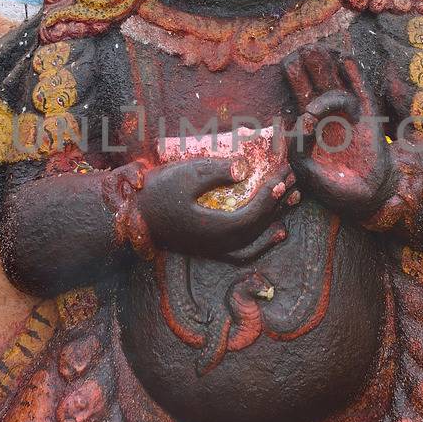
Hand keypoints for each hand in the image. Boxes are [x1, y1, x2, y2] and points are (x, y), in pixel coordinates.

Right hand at [136, 156, 294, 259]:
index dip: (273, 191)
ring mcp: (215, 251)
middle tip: (292, 178)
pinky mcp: (209, 251)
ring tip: (292, 201)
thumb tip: (244, 168)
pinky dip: (262, 244)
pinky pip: (244, 253)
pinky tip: (273, 233)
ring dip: (276, 220)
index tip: (283, 171)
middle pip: (261, 226)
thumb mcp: (185, 175)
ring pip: (256, 242)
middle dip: (280, 201)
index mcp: (217, 229)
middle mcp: (220, 246)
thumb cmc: (155, 195)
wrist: (130, 220)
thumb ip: (216, 172)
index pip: (256, 211)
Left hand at [285, 47, 391, 220]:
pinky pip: (361, 92)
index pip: (301, 96)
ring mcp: (349, 115)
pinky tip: (347, 60)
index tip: (288, 62)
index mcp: (311, 127)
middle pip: (318, 84)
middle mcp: (329, 116)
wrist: (365, 197)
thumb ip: (297, 146)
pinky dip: (354, 76)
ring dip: (329, 67)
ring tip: (320, 50)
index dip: (296, 79)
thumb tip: (299, 118)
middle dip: (311, 67)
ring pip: (337, 84)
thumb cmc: (332, 186)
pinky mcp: (368, 118)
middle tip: (303, 48)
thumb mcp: (304, 169)